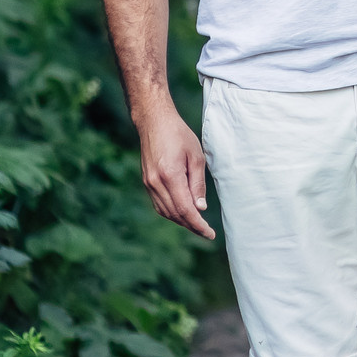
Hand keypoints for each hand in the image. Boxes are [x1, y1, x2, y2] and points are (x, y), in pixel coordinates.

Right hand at [135, 108, 214, 239]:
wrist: (154, 122)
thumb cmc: (179, 135)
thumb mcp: (196, 157)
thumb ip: (198, 184)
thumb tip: (200, 208)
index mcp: (170, 176)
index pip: (185, 209)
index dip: (198, 225)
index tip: (210, 234)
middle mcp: (156, 183)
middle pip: (175, 214)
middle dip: (192, 226)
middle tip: (207, 232)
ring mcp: (148, 183)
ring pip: (165, 212)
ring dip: (182, 221)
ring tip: (197, 225)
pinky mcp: (146, 182)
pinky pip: (159, 204)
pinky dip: (171, 212)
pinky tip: (182, 213)